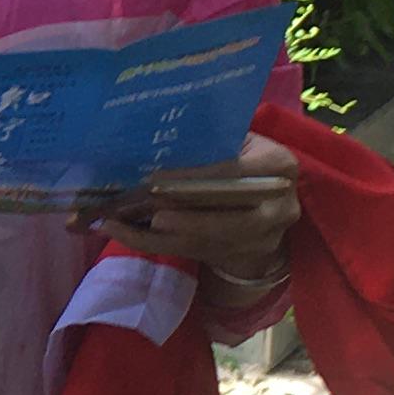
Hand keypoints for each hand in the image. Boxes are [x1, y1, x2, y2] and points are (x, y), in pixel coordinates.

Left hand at [82, 133, 300, 285]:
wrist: (270, 205)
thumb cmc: (247, 160)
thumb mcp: (242, 142)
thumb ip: (214, 142)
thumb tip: (157, 137)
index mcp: (278, 165)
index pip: (232, 173)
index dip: (193, 177)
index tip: (155, 177)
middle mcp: (277, 207)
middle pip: (220, 215)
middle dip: (175, 213)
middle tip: (136, 207)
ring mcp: (261, 239)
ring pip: (200, 241)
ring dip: (153, 234)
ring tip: (115, 223)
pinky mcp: (238, 257)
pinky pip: (188, 253)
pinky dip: (152, 244)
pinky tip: (121, 233)